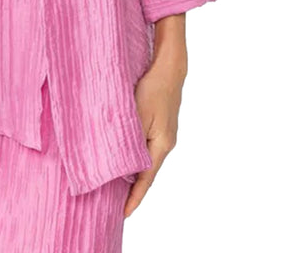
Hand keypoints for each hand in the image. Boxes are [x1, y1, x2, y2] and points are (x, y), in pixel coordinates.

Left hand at [123, 56, 186, 217]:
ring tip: (117, 185)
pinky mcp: (161, 127)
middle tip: (115, 204)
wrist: (169, 70)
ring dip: (133, 172)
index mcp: (161, 145)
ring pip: (146, 160)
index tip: (124, 215)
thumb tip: (119, 159)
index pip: (146, 179)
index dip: (134, 198)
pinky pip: (147, 148)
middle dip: (132, 189)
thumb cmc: (152, 89)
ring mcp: (165, 136)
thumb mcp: (136, 113)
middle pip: (147, 173)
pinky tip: (125, 157)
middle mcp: (165, 144)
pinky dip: (136, 157)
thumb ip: (128, 136)